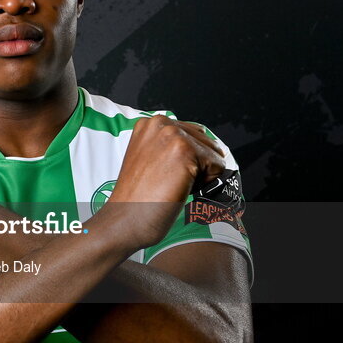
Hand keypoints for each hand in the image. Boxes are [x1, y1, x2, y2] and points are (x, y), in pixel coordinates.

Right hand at [106, 116, 225, 248]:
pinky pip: (218, 165)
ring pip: (213, 153)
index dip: (190, 159)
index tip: (170, 175)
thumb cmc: (137, 198)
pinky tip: (182, 189)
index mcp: (149, 123)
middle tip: (171, 183)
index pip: (192, 134)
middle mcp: (160, 123)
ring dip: (202, 174)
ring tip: (174, 186)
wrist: (124, 219)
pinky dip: (208, 182)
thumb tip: (206, 149)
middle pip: (205, 141)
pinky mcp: (184, 150)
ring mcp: (172, 134)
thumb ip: (170, 147)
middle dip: (198, 165)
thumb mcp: (149, 159)